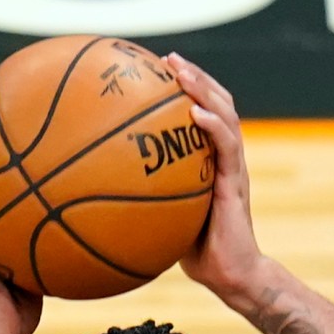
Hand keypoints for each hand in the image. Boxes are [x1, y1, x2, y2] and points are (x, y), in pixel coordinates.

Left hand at [165, 53, 266, 300]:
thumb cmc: (196, 251)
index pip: (204, 113)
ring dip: (205, 90)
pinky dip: (213, 126)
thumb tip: (97, 187)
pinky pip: (227, 148)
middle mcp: (225, 158)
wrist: (230, 275)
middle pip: (217, 103)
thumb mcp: (163, 216)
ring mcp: (233, 168)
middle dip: (195, 76)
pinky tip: (196, 113)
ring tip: (183, 72)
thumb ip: (144, 195)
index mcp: (211, 161)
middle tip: (169, 58)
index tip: (158, 69)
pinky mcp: (237, 184)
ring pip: (226, 116)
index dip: (187, 88)